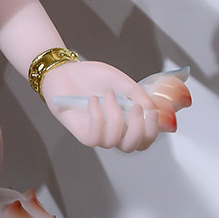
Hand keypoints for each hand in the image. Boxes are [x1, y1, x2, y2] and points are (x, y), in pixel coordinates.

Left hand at [41, 60, 189, 151]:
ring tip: (109, 96)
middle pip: (132, 146)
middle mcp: (113, 130)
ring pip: (114, 142)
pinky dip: (97, 118)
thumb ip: (137, 94)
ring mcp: (98, 133)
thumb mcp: (120, 80)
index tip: (152, 113)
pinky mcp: (82, 133)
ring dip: (116, 117)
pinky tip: (93, 101)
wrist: (65, 71)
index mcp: (126, 120)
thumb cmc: (91, 76)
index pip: (144, 138)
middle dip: (139, 130)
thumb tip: (153, 108)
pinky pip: (95, 137)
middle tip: (137, 108)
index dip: (152, 131)